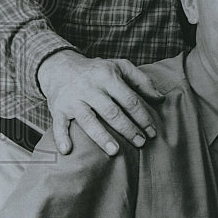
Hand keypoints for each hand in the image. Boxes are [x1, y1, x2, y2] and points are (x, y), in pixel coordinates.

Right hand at [37, 50, 164, 155]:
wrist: (60, 66)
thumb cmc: (97, 70)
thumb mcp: (120, 67)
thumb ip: (142, 81)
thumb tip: (160, 99)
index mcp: (107, 76)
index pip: (129, 100)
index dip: (142, 117)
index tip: (152, 132)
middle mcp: (90, 87)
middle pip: (112, 111)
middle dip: (128, 129)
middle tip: (140, 143)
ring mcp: (73, 98)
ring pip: (88, 119)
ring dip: (101, 136)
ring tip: (115, 151)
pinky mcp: (57, 108)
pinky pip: (59, 124)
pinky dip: (62, 137)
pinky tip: (68, 150)